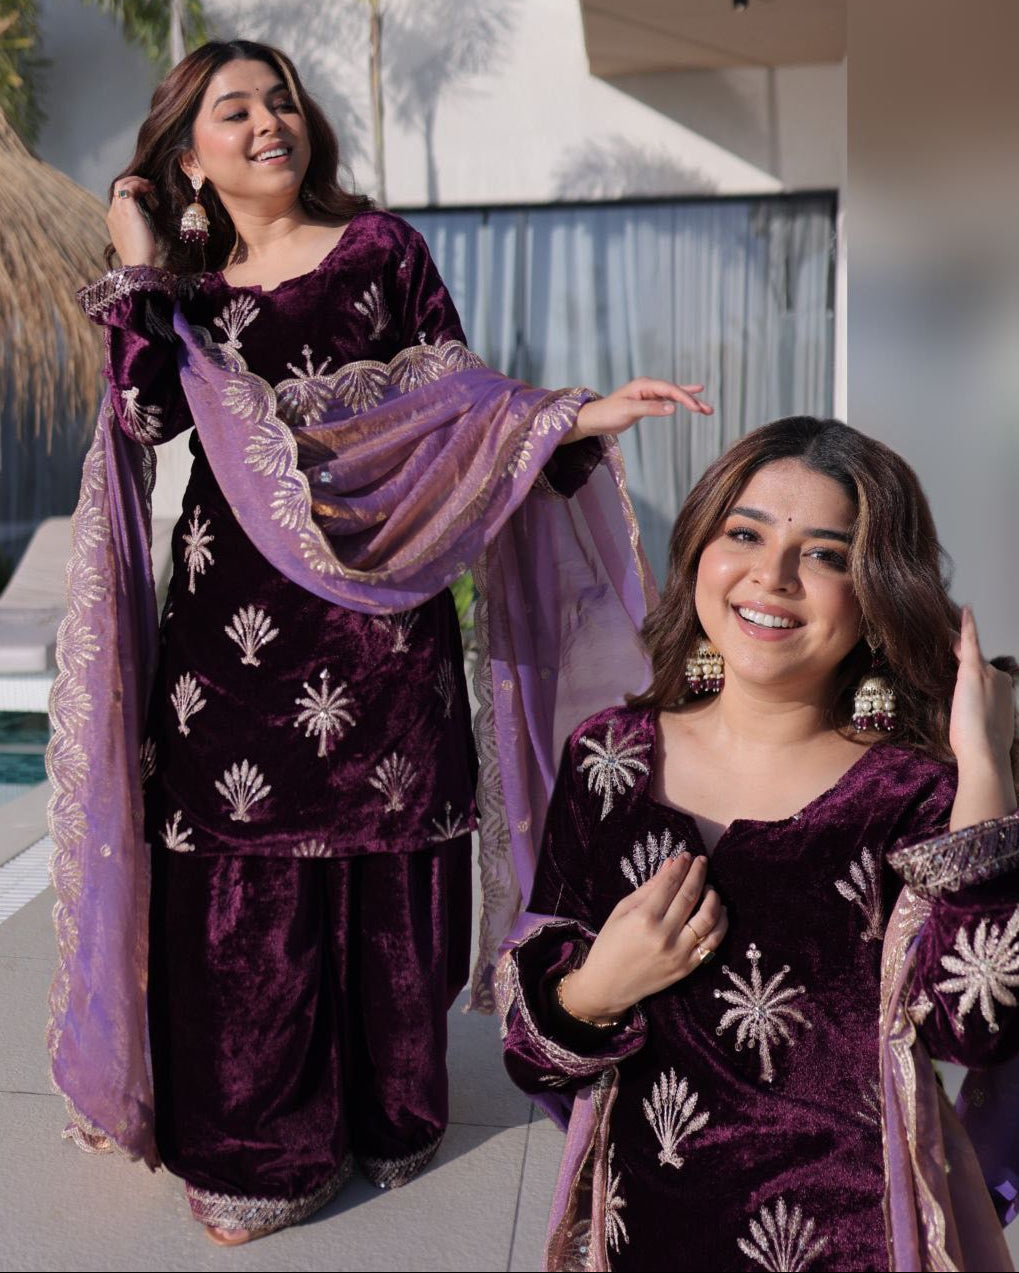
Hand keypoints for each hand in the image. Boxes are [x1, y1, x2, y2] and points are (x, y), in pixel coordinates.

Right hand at [107, 176, 158, 267]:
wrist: (138, 263)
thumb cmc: (140, 256)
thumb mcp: (135, 240)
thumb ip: (135, 229)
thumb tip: (143, 226)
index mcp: (113, 221)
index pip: (118, 198)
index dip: (131, 192)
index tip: (144, 192)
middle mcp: (113, 213)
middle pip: (118, 188)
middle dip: (133, 182)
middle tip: (148, 185)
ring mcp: (118, 211)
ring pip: (121, 184)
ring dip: (136, 181)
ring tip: (149, 185)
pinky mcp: (127, 210)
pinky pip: (128, 188)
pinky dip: (138, 184)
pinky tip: (148, 188)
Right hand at [560, 852, 727, 1023]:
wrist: (608, 984)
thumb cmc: (610, 943)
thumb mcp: (622, 910)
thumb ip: (649, 887)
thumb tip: (671, 864)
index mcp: (644, 918)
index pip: (671, 884)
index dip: (681, 867)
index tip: (686, 855)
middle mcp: (664, 935)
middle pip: (691, 896)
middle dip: (699, 874)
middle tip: (701, 862)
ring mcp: (679, 953)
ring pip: (709, 918)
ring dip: (713, 897)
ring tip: (710, 888)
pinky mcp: (688, 967)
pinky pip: (713, 942)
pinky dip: (721, 923)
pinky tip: (719, 911)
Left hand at [564, 378, 712, 443]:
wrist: (595, 419)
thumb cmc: (608, 413)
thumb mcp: (629, 411)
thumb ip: (651, 409)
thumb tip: (672, 408)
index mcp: (644, 385)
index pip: (670, 389)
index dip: (684, 398)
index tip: (696, 408)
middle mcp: (648, 386)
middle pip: (675, 391)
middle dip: (692, 400)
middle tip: (708, 410)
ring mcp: (649, 394)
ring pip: (674, 396)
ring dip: (690, 402)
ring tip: (707, 409)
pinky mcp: (648, 402)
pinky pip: (668, 400)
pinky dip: (680, 401)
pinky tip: (691, 400)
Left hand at [948, 606, 1016, 828]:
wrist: (985, 753)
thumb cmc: (980, 749)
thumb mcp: (980, 730)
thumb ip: (977, 716)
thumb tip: (970, 719)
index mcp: (1001, 693)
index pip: (983, 677)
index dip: (973, 676)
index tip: (967, 676)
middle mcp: (998, 678)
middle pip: (974, 664)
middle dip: (960, 662)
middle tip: (945, 655)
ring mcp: (987, 673)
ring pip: (968, 655)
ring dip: (955, 647)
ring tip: (941, 635)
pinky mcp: (972, 670)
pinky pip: (969, 642)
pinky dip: (967, 627)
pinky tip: (964, 611)